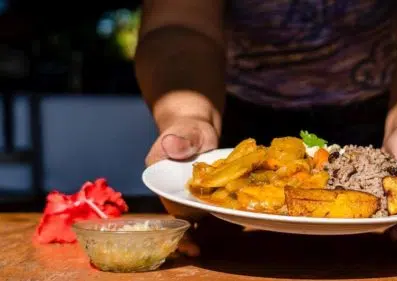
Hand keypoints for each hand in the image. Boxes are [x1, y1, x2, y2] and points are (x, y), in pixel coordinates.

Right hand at [145, 116, 219, 256]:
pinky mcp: (201, 194)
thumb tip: (172, 145)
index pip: (166, 198)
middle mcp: (169, 187)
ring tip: (204, 245)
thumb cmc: (189, 127)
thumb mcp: (187, 130)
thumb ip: (181, 138)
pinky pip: (206, 207)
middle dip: (184, 231)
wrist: (197, 127)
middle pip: (178, 212)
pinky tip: (226, 224)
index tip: (184, 231)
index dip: (175, 215)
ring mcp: (185, 192)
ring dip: (199, 227)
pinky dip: (215, 216)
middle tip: (194, 250)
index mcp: (158, 173)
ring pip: (191, 214)